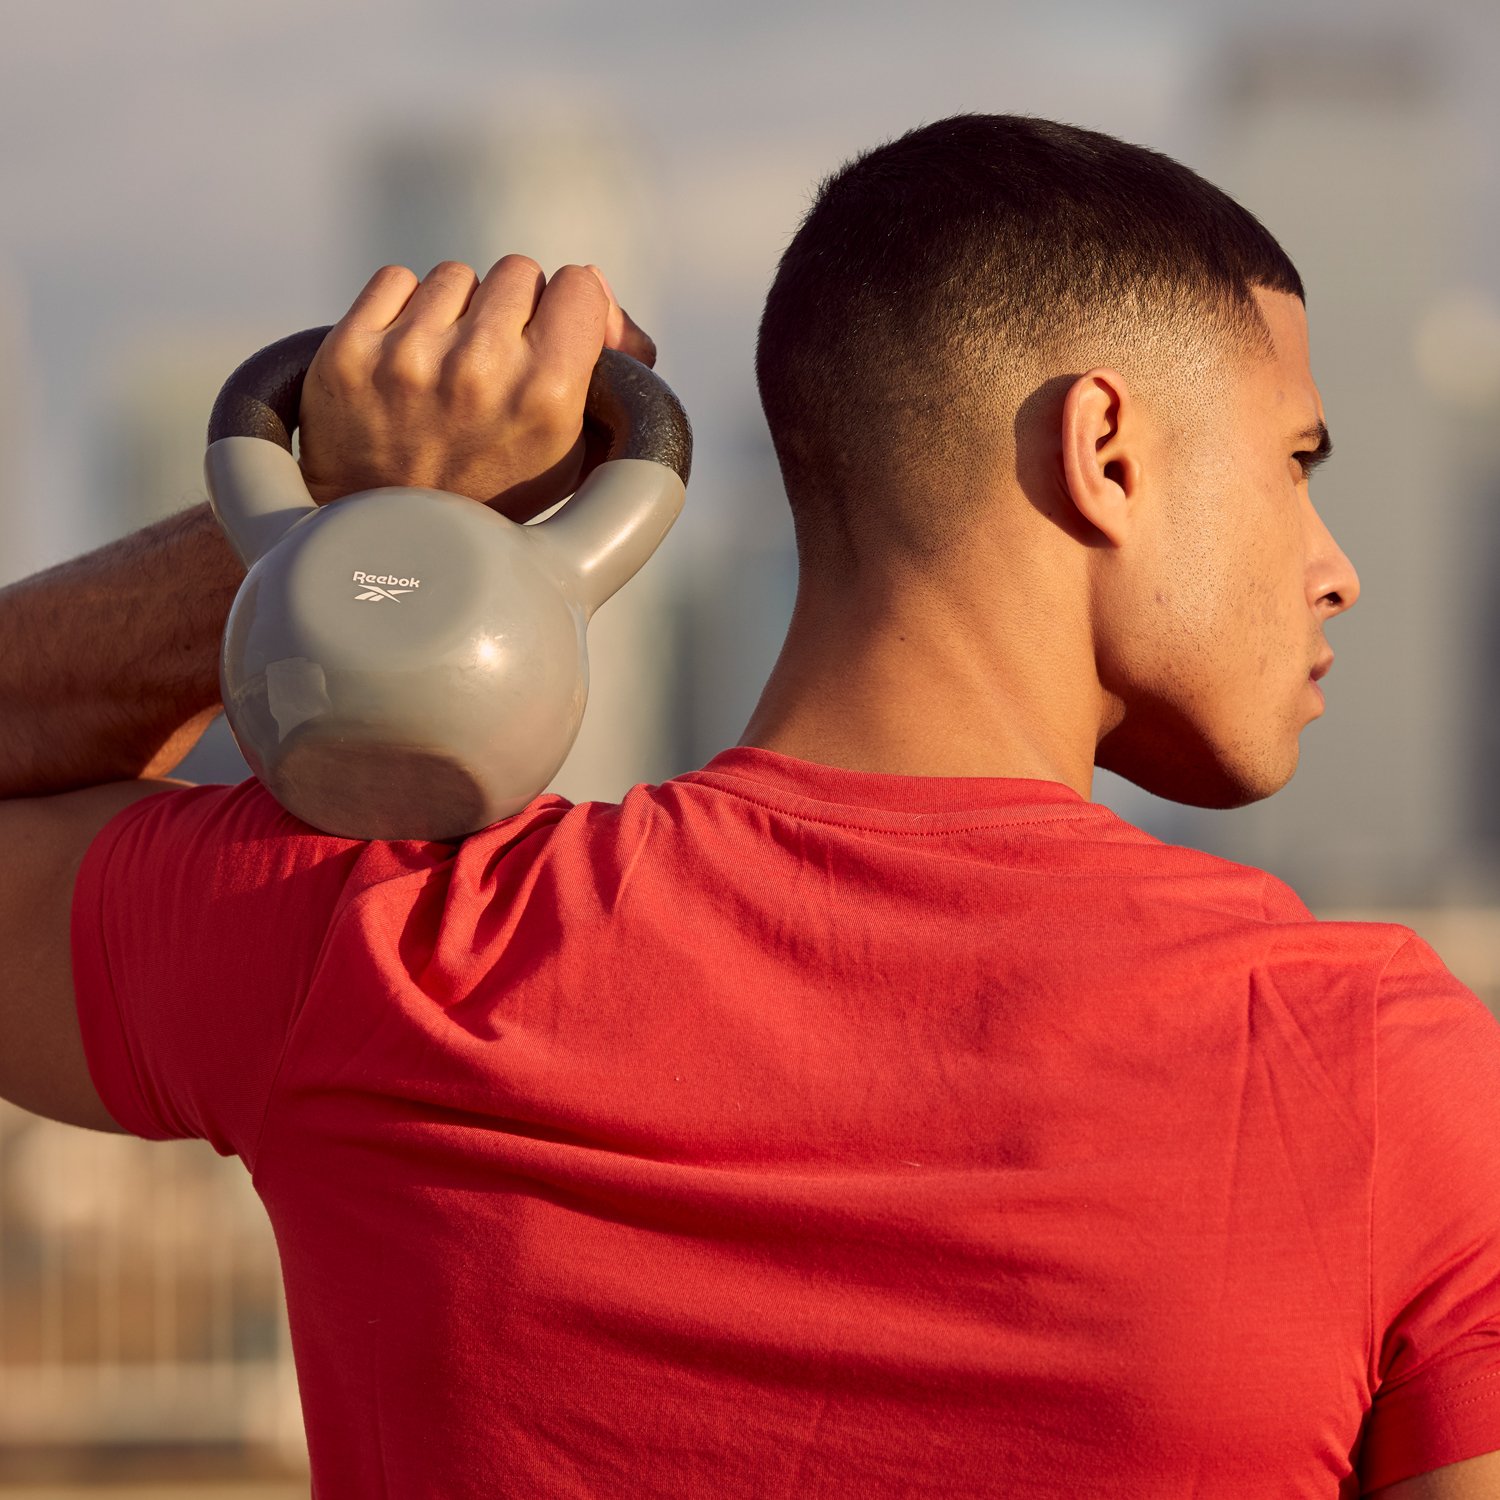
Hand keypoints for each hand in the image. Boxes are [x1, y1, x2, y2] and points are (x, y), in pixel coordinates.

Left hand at [296, 256, 657, 519]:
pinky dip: (404, 310)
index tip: (557, 336)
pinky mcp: (350, 351)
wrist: (390, 539)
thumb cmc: (497, 492)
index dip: (573, 308)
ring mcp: (408, 357)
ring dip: (458, 312)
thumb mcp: (573, 453)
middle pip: (519, 273)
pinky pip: (396, 279)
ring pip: (456, 276)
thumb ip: (608, 372)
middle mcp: (479, 370)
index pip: (581, 285)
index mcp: (547, 396)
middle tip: (498, 364)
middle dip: (514, 311)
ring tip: (449, 371)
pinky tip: (408, 362)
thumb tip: (599, 287)